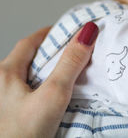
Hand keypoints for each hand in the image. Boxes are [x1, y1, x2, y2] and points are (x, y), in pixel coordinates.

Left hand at [0, 22, 97, 137]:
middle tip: (72, 53)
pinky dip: (39, 88)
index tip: (70, 31)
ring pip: (25, 76)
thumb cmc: (23, 134)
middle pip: (26, 58)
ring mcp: (1, 99)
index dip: (52, 33)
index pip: (30, 41)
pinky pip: (23, 92)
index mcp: (4, 72)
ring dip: (44, 72)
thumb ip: (70, 64)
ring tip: (65, 76)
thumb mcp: (54, 95)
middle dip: (49, 53)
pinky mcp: (6, 113)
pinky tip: (50, 98)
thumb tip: (87, 33)